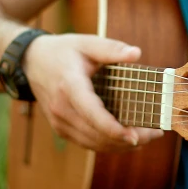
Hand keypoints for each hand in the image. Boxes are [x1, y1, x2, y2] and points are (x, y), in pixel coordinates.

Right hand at [22, 33, 163, 151]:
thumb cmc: (63, 51)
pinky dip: (109, 145)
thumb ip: (111, 49)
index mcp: (69, 85)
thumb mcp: (86, 43)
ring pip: (93, 143)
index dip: (113, 128)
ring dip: (121, 145)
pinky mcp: (61, 128)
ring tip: (148, 137)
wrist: (32, 62)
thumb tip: (137, 53)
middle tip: (155, 134)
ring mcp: (60, 121)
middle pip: (96, 133)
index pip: (91, 112)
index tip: (135, 136)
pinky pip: (87, 143)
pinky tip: (128, 141)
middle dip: (127, 139)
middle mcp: (62, 108)